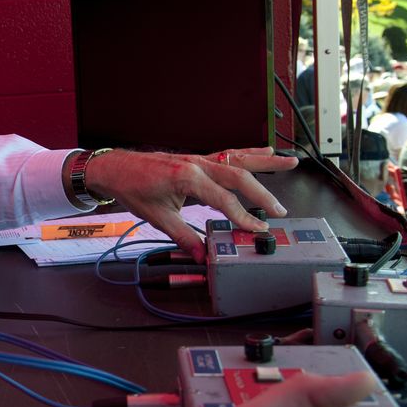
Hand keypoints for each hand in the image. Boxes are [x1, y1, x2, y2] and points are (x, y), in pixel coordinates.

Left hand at [84, 147, 297, 261]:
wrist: (116, 168)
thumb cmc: (133, 189)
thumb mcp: (158, 217)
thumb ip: (183, 237)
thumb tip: (202, 256)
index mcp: (187, 177)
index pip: (224, 200)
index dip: (242, 217)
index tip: (258, 230)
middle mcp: (197, 164)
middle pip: (238, 176)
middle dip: (262, 194)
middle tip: (280, 211)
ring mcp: (198, 159)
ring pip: (238, 159)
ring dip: (265, 162)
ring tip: (290, 162)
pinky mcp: (197, 159)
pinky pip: (228, 155)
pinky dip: (248, 153)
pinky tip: (265, 151)